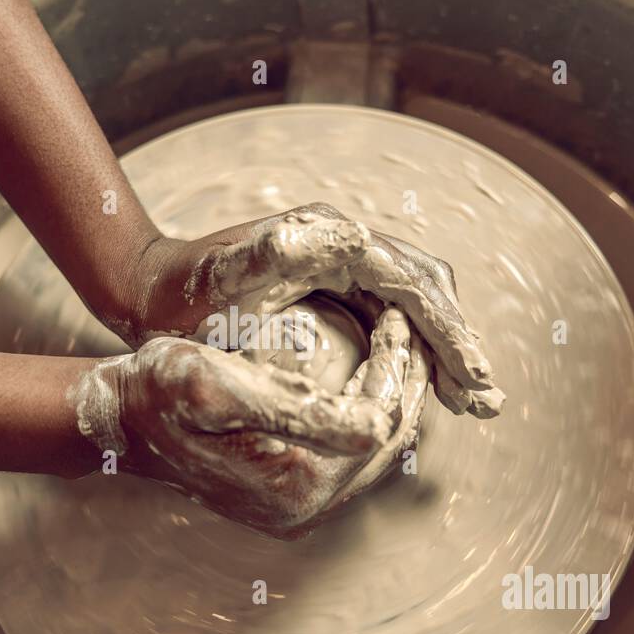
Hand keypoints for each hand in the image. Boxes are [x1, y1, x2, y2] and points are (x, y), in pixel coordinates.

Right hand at [71, 306, 426, 537]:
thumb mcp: (216, 383)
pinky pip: (353, 460)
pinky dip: (368, 417)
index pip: (380, 420)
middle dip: (407, 380)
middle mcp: (304, 510)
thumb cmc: (161, 389)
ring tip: (396, 346)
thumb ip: (297, 405)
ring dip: (394, 398)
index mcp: (294, 482)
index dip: (396, 363)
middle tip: (408, 325)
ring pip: (378, 453)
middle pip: (389, 443)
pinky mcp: (292, 501)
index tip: (394, 314)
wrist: (121, 421)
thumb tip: (378, 420)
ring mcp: (299, 511)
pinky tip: (367, 377)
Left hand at [127, 203, 503, 417]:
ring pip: (412, 303)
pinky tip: (422, 388)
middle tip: (485, 401)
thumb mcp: (222, 282)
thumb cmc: (181, 295)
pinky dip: (412, 349)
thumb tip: (334, 232)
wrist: (148, 286)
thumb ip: (268, 256)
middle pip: (425, 290)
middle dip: (456, 344)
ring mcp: (338, 259)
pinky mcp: (330, 280)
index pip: (412, 285)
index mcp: (330, 237)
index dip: (449, 335)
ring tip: (471, 401)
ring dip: (441, 349)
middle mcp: (342, 240)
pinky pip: (387, 314)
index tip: (477, 382)